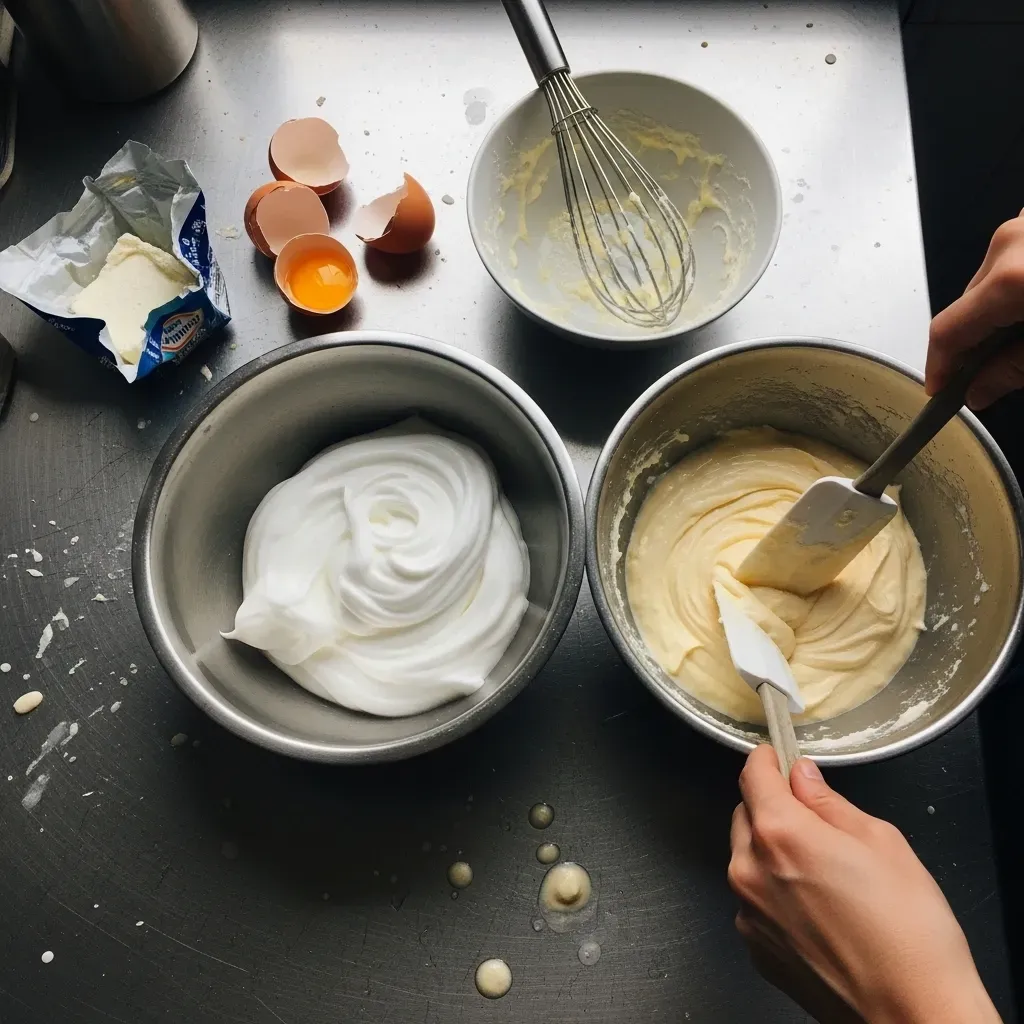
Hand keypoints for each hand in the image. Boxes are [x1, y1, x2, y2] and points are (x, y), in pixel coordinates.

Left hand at [728, 746, 999, 1023]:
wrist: (913, 1014)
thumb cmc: (909, 933)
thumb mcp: (881, 841)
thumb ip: (829, 802)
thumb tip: (802, 776)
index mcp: (780, 833)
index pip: (753, 775)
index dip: (767, 759)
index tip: (777, 757)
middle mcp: (750, 870)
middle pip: (745, 815)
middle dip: (772, 808)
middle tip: (816, 821)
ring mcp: (748, 913)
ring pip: (747, 859)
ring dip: (772, 853)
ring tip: (824, 874)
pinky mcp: (755, 947)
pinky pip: (754, 901)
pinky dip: (775, 894)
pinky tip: (817, 909)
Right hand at [927, 211, 1023, 408]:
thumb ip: (1013, 370)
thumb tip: (979, 390)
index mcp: (1011, 278)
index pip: (947, 331)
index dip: (938, 368)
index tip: (939, 392)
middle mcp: (1012, 240)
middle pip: (967, 304)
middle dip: (975, 341)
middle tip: (994, 371)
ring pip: (991, 280)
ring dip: (998, 311)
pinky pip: (1014, 256)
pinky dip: (1018, 285)